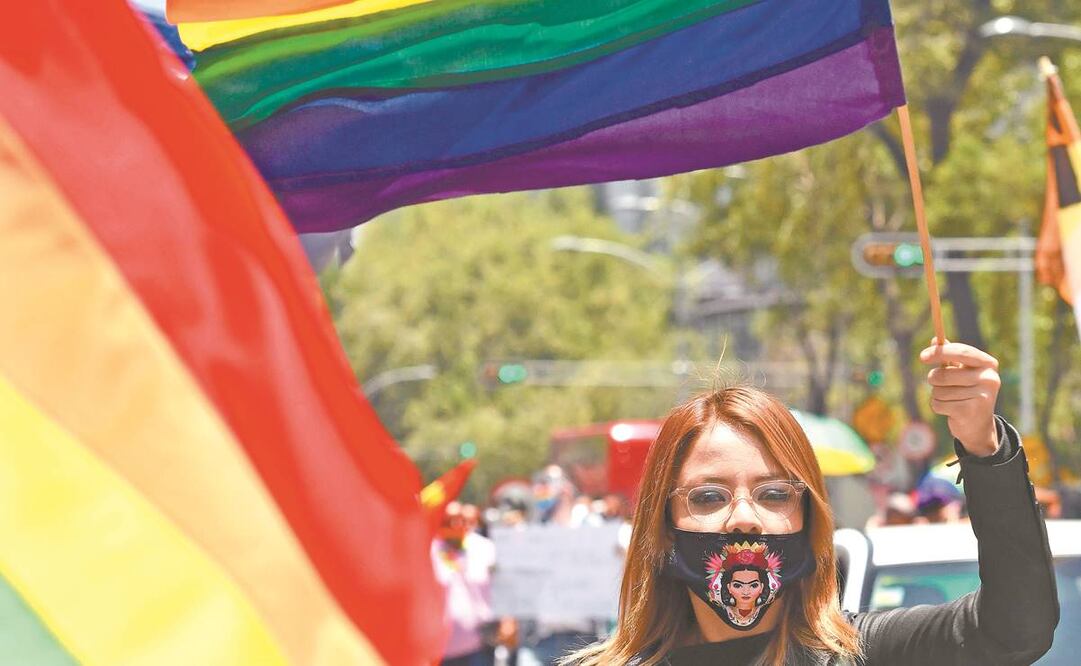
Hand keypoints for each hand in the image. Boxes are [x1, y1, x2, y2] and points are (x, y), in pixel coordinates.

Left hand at [920, 340, 1000, 456]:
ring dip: (937, 395)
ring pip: (938, 390)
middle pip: (944, 374)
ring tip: (951, 399)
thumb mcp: (961, 372)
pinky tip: (950, 410)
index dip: (939, 352)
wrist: (978, 426)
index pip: (961, 352)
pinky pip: (938, 404)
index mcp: (988, 364)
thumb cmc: (967, 392)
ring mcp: (981, 396)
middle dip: (934, 379)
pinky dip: (938, 407)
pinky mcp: (970, 411)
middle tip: (938, 384)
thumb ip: (949, 356)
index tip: (922, 356)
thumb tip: (935, 340)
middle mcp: (989, 379)